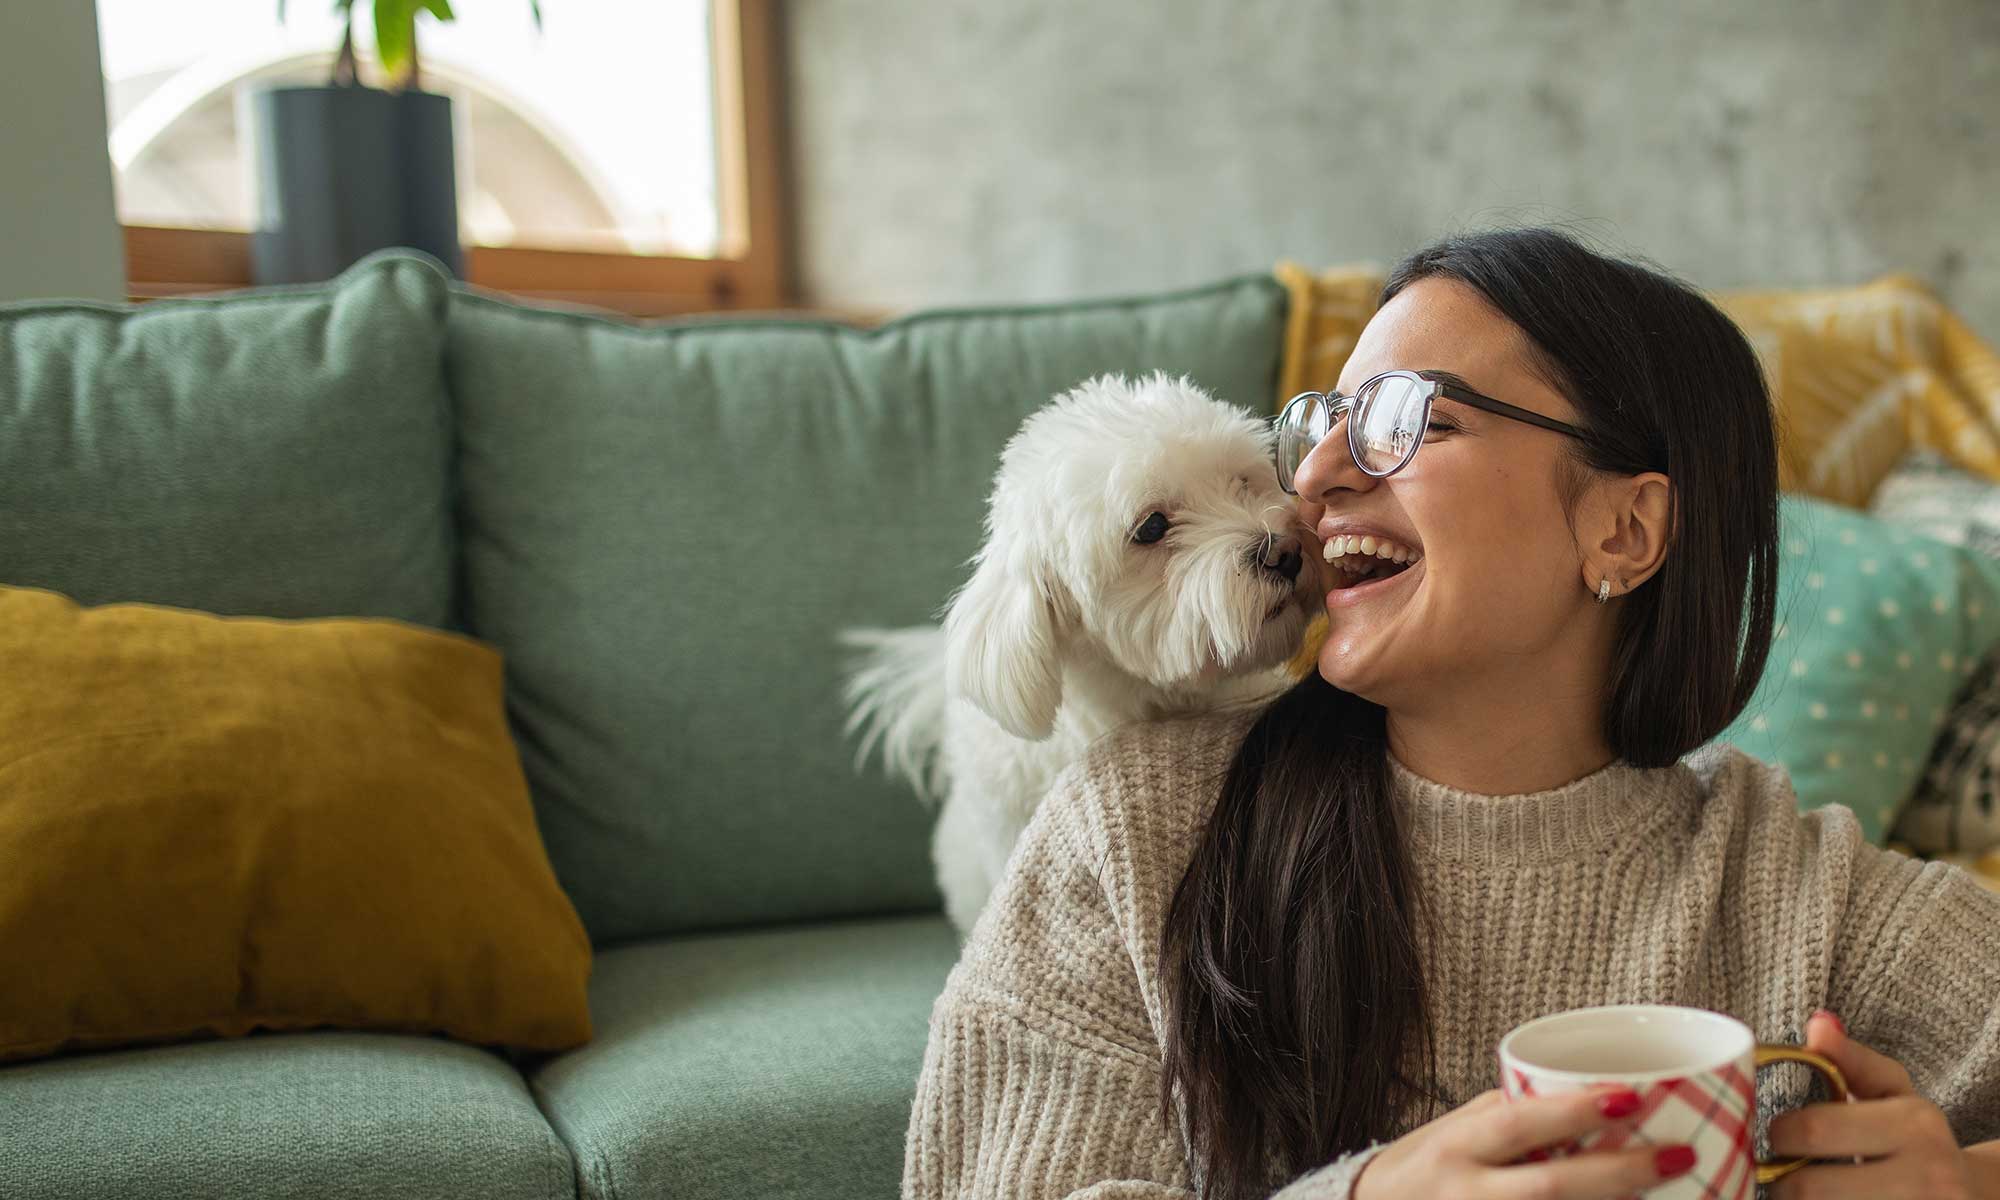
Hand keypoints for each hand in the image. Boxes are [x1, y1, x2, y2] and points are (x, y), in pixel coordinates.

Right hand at [1351, 1084, 1696, 1199]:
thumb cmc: (1423, 1167)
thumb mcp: (1456, 1130)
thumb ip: (1511, 1116)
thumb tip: (1585, 1097)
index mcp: (1457, 1147)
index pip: (1518, 1124)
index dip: (1573, 1112)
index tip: (1632, 1096)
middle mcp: (1467, 1193)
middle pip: (1550, 1187)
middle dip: (1618, 1174)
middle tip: (1679, 1156)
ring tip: (1674, 1192)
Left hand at [1766, 1009, 1975, 1197]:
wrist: (1969, 1192)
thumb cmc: (1915, 1134)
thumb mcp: (1892, 1090)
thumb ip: (1851, 1058)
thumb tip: (1818, 1025)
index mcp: (1915, 1126)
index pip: (1815, 1130)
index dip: (1779, 1134)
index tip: (1775, 1134)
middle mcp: (1927, 1177)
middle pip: (1809, 1188)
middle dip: (1779, 1179)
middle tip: (1777, 1170)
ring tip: (1799, 1189)